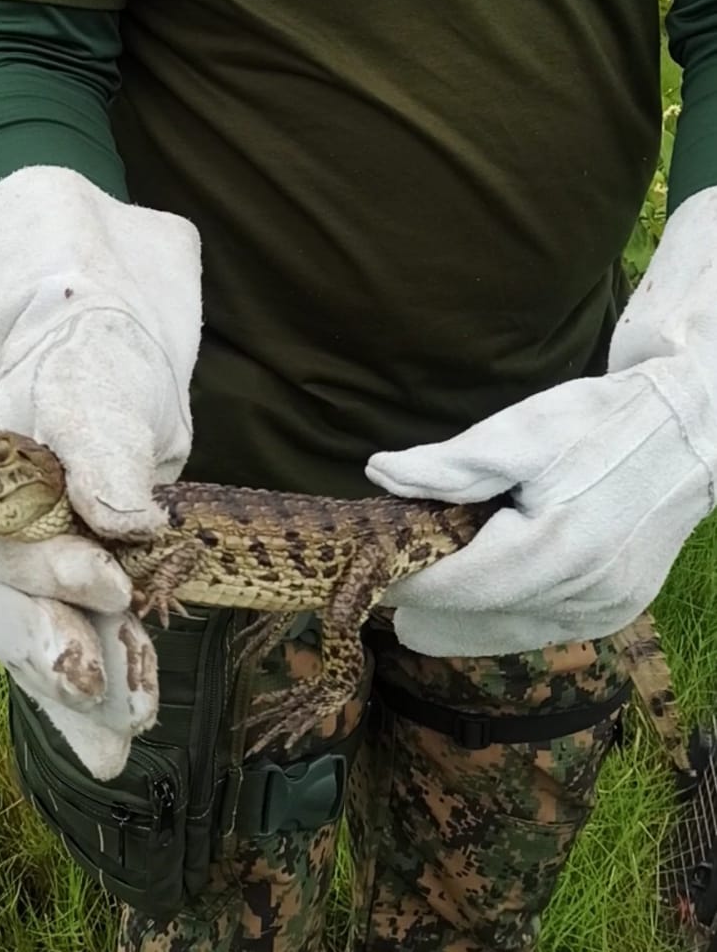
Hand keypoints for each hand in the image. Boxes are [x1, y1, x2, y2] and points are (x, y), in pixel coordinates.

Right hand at [0, 166, 201, 774]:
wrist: (114, 361)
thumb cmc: (95, 359)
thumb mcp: (98, 388)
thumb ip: (102, 451)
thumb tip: (124, 520)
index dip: (41, 575)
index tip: (109, 586)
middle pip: (1, 605)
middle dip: (54, 651)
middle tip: (108, 693)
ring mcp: (16, 564)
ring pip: (33, 636)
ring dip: (78, 690)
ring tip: (121, 739)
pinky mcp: (61, 586)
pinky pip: (64, 644)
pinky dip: (87, 696)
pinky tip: (105, 746)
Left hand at [366, 187, 716, 657]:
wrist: (688, 433)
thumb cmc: (600, 422)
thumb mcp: (521, 430)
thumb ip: (449, 463)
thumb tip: (379, 473)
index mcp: (554, 549)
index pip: (458, 587)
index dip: (408, 585)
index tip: (370, 571)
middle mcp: (582, 594)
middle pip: (481, 620)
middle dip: (427, 610)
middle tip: (382, 597)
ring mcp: (605, 610)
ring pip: (511, 633)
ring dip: (462, 622)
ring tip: (417, 611)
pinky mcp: (618, 611)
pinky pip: (543, 629)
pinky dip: (504, 620)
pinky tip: (479, 603)